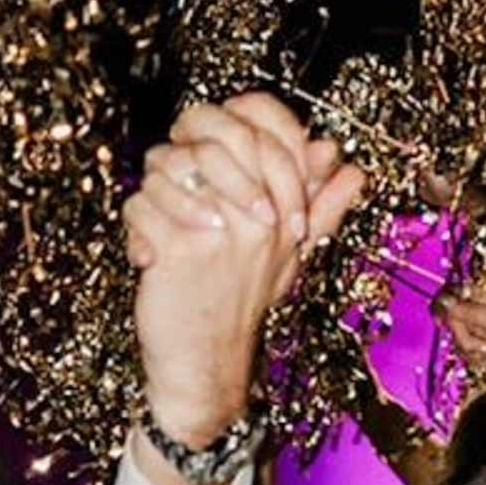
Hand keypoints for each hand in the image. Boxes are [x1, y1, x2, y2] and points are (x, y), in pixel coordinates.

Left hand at [126, 93, 362, 450]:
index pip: (261, 119)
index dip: (225, 116)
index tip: (203, 142)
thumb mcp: (288, 257)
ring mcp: (219, 232)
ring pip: (164, 166)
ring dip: (151, 194)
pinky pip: (141, 204)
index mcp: (285, 208)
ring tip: (161, 223)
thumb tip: (351, 168)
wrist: (208, 368)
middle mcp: (258, 215)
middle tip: (171, 178)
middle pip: (204, 134)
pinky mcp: (179, 251)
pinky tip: (146, 253)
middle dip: (176, 151)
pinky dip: (134, 227)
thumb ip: (321, 208)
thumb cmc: (241, 306)